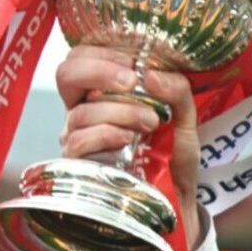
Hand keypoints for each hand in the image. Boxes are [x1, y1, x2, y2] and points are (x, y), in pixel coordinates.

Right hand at [55, 45, 202, 245]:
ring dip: (120, 110)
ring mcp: (77, 135)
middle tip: (132, 82)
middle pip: (66, 74)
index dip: (103, 53)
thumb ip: (176, 90)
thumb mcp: (185, 116)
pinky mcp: (78, 163)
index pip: (82, 56)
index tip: (136, 65)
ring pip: (82, 111)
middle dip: (99, 71)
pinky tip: (128, 139)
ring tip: (151, 123)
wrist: (177, 197)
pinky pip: (78, 141)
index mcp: (103, 90)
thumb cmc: (174, 154)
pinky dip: (105, 134)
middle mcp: (84, 109)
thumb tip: (150, 74)